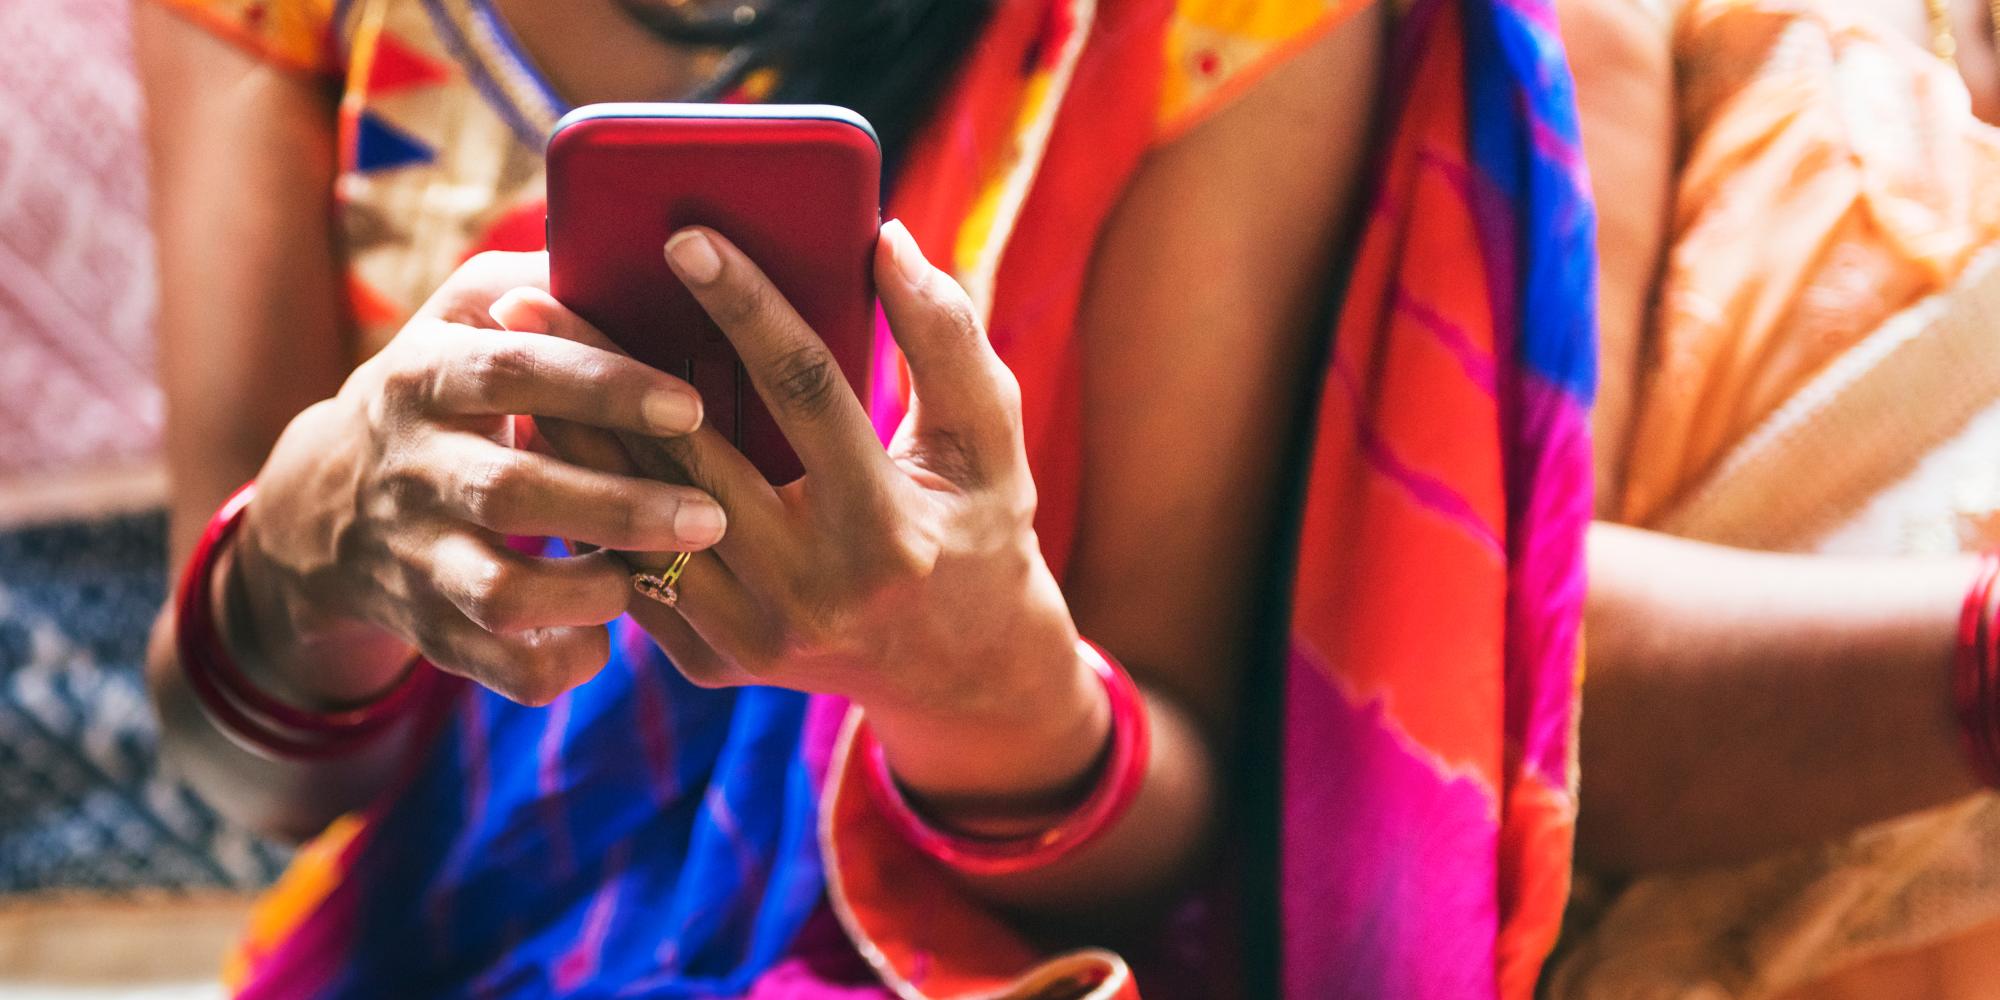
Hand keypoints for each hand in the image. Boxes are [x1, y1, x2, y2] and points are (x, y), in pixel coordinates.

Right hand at [227, 252, 727, 707]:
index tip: (689, 405)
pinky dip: (559, 661)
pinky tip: (605, 635)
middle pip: (512, 491)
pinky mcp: (428, 627)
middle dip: (618, 507)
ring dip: (588, 591)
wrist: (326, 505)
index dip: (603, 389)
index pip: (516, 372)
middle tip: (711, 515)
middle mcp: (414, 466)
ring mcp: (416, 555)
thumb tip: (643, 231)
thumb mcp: (471, 313)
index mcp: (428, 374)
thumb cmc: (448, 386)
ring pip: (499, 593)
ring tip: (652, 576)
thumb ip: (546, 275)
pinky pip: (497, 666)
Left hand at [494, 222, 1109, 805]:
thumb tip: (885, 238)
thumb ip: (947, 339)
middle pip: (688, 457)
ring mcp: (754, 639)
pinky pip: (633, 574)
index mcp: (888, 531)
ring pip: (638, 521)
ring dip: (573, 436)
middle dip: (606, 368)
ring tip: (518, 357)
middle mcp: (813, 595)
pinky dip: (587, 504)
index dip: (746, 307)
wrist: (958, 673)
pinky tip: (547, 438)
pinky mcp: (715, 664)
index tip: (684, 236)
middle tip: (533, 293)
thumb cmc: (980, 530)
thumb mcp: (989, 440)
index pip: (806, 392)